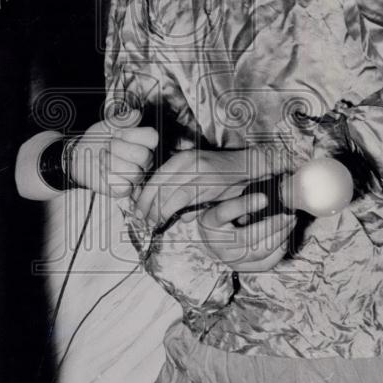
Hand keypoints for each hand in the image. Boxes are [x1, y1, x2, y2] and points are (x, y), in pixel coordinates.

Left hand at [69, 109, 158, 196]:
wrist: (79, 155)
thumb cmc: (96, 140)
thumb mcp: (106, 125)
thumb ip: (122, 120)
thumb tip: (136, 115)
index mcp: (142, 143)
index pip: (152, 137)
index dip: (132, 134)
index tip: (115, 133)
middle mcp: (143, 161)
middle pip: (144, 156)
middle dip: (119, 148)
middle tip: (106, 146)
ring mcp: (134, 176)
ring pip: (135, 172)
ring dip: (112, 162)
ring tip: (103, 157)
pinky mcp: (122, 189)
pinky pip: (124, 187)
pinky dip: (109, 178)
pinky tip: (103, 171)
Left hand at [136, 147, 273, 228]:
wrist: (244, 166)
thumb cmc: (215, 173)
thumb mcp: (192, 173)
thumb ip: (175, 186)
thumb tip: (157, 207)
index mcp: (179, 159)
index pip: (155, 179)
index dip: (144, 197)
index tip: (138, 211)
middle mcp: (187, 163)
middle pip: (161, 188)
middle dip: (150, 207)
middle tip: (144, 220)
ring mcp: (200, 173)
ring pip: (174, 196)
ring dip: (163, 212)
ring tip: (157, 223)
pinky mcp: (212, 184)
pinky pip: (192, 201)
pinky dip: (183, 212)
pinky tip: (180, 219)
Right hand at [197, 188, 296, 270]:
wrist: (213, 234)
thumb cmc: (222, 210)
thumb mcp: (225, 197)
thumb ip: (241, 189)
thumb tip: (269, 177)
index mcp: (209, 221)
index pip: (224, 213)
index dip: (244, 205)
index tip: (265, 197)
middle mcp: (216, 243)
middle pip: (246, 237)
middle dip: (272, 224)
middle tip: (288, 212)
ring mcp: (228, 258)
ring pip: (259, 251)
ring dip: (280, 236)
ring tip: (290, 221)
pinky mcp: (241, 268)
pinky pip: (265, 263)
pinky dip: (278, 250)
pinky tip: (285, 236)